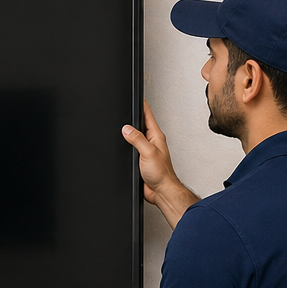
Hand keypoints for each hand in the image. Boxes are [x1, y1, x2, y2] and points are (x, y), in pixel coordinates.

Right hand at [122, 100, 198, 226]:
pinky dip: (127, 144)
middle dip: (135, 115)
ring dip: (131, 131)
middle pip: (141, 124)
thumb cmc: (161, 174)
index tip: (138, 96)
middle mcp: (152, 142)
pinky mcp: (141, 161)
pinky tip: (124, 143)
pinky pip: (133, 148)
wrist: (162, 191)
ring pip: (136, 136)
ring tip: (126, 122)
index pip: (147, 116)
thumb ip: (137, 139)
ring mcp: (147, 151)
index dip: (142, 105)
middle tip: (131, 105)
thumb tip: (126, 128)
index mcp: (156, 136)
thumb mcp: (148, 152)